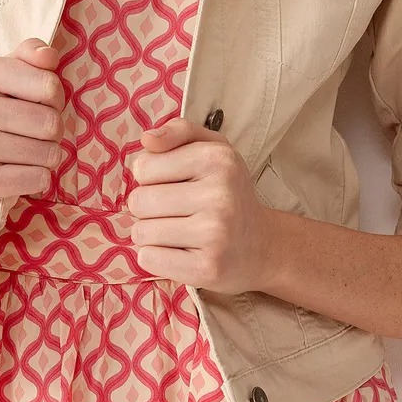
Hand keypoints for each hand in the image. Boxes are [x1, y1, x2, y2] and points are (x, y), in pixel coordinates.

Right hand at [0, 37, 65, 213]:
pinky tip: (16, 173)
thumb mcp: (10, 76)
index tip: (37, 103)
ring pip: (48, 153)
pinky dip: (37, 179)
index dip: (55, 98)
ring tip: (23, 154)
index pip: (49, 85)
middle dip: (52, 132)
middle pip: (50, 122)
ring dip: (46, 157)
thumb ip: (31, 54)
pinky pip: (39, 178)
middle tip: (31, 134)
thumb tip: (48, 55)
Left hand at [125, 117, 274, 293]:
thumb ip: (179, 132)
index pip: (143, 167)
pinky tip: (180, 253)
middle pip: (138, 202)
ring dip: (151, 235)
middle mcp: (219, 195)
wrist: (263, 246)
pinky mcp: (206, 269)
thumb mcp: (213, 149)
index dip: (151, 177)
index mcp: (217, 160)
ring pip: (140, 232)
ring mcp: (215, 234)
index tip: (176, 184)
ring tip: (179, 232)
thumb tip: (146, 139)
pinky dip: (156, 257)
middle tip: (177, 212)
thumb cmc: (227, 192)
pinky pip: (148, 259)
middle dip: (149, 209)